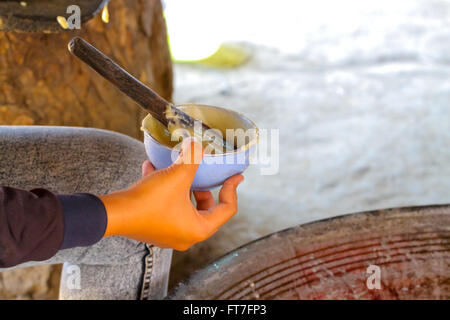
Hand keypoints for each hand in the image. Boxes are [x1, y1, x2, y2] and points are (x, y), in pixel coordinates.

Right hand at [100, 139, 243, 250]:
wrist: (113, 214)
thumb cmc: (149, 200)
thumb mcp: (177, 175)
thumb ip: (193, 156)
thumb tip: (198, 142)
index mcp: (198, 229)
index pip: (227, 210)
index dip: (233, 189)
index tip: (236, 175)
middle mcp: (185, 236)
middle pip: (206, 211)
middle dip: (205, 190)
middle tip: (202, 175)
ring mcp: (168, 234)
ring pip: (185, 207)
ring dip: (183, 187)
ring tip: (177, 170)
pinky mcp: (152, 228)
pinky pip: (166, 207)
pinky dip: (164, 190)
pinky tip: (151, 170)